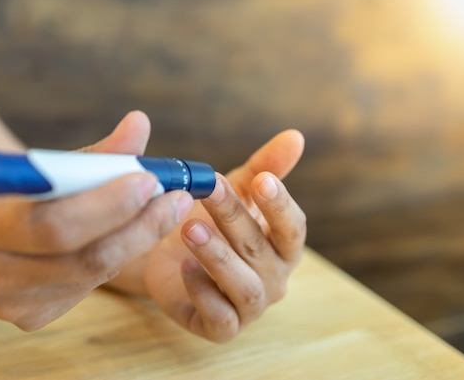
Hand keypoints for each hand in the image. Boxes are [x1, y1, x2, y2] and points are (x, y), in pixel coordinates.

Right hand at [0, 111, 193, 329]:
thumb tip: (141, 124)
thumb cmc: (1, 192)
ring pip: (95, 273)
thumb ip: (91, 153)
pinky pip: (88, 286)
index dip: (109, 205)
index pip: (55, 224)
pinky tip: (119, 236)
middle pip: (85, 258)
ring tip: (159, 209)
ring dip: (135, 239)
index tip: (151, 179)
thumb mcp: (33, 165)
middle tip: (178, 198)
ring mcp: (11, 303)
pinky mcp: (29, 318)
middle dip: (142, 226)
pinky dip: (114, 257)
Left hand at [142, 130, 305, 341]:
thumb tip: (295, 136)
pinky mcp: (221, 327)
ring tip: (189, 228)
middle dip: (233, 218)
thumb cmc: (212, 222)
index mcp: (282, 247)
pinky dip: (203, 294)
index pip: (293, 228)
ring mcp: (249, 306)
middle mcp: (274, 279)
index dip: (281, 206)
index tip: (263, 180)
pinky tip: (184, 269)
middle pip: (259, 250)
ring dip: (218, 256)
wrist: (168, 258)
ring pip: (244, 286)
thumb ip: (265, 167)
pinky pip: (220, 318)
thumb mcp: (236, 191)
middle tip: (208, 189)